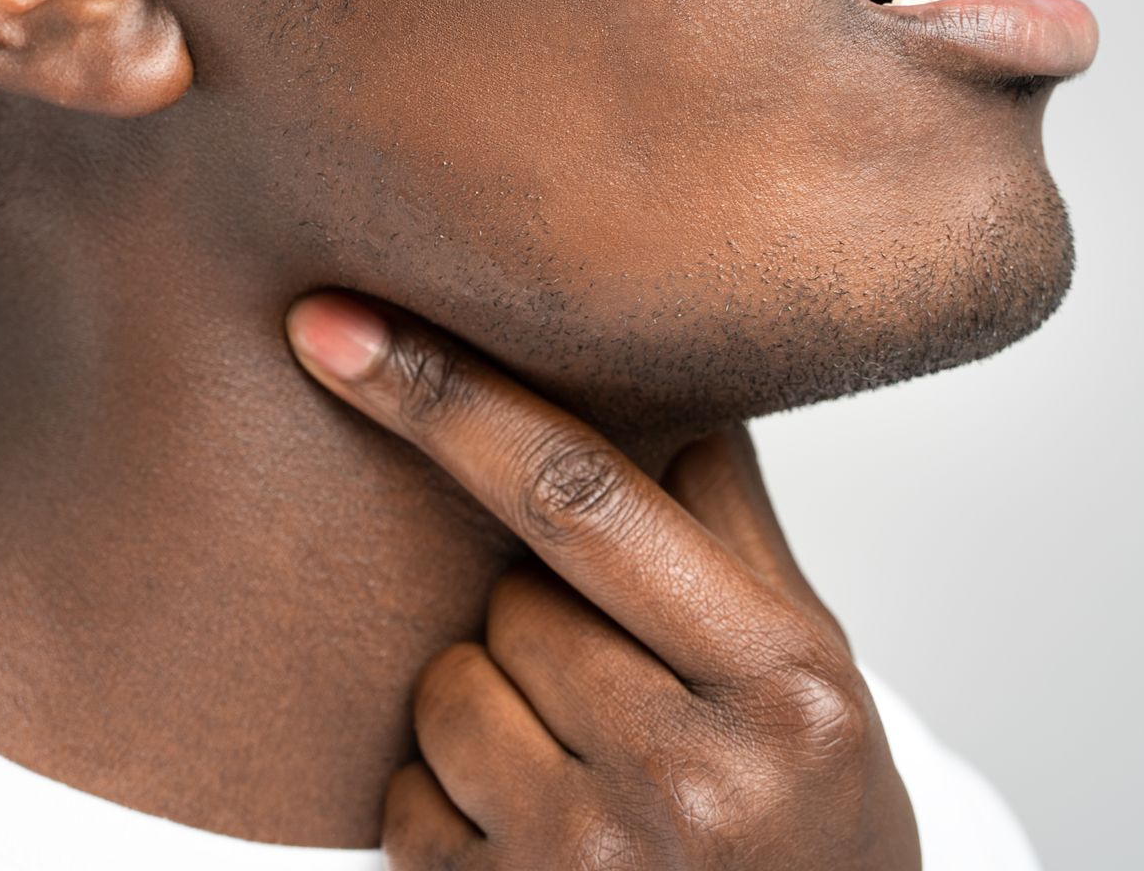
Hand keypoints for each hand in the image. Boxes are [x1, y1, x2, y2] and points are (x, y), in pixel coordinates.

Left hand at [286, 291, 919, 869]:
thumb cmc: (806, 813)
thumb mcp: (808, 662)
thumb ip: (725, 513)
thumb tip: (657, 358)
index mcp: (778, 682)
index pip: (578, 498)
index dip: (447, 400)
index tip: (335, 327)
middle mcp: (690, 781)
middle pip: (510, 598)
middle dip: (538, 612)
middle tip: (623, 684)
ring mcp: (590, 866)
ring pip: (448, 688)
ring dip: (490, 703)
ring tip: (588, 764)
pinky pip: (407, 797)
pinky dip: (452, 798)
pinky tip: (546, 832)